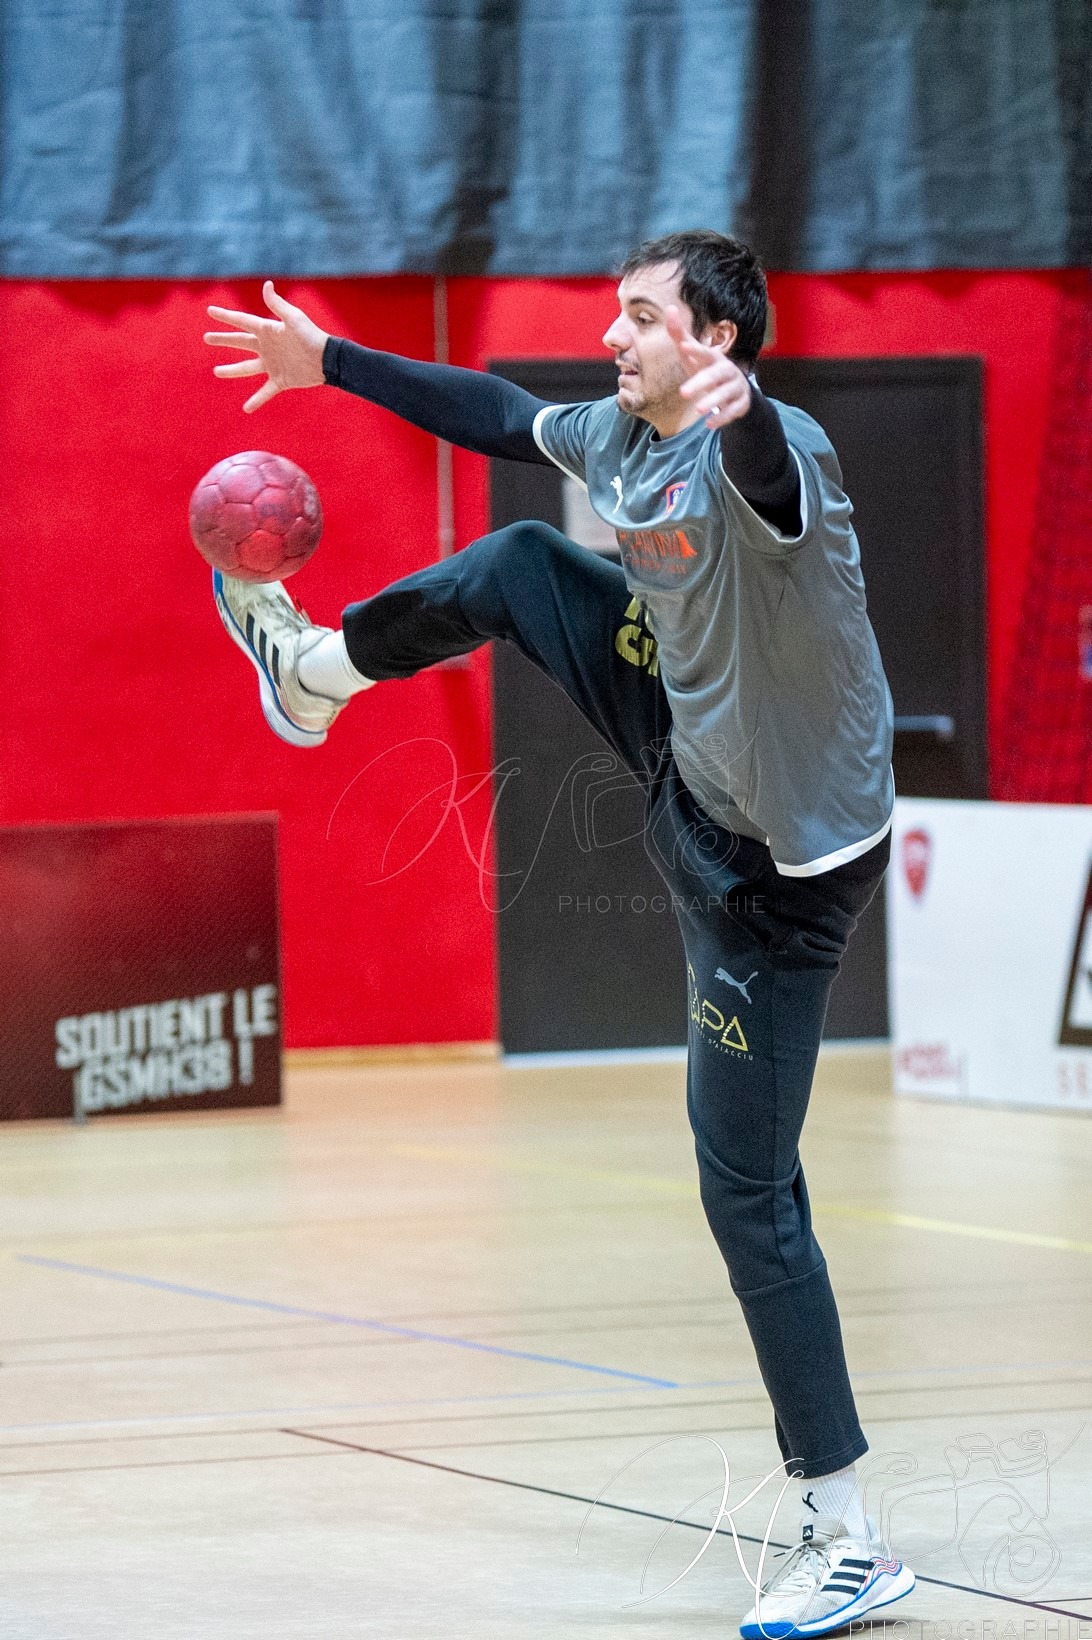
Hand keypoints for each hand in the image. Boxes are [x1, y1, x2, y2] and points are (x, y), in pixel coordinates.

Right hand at [205, 281, 328, 412]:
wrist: (327, 360)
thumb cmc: (311, 336)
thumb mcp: (293, 318)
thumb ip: (277, 305)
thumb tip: (266, 285)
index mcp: (268, 330)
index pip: (242, 321)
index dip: (226, 316)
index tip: (210, 311)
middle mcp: (267, 347)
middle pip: (240, 342)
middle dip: (223, 340)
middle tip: (206, 337)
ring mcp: (272, 364)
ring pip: (247, 368)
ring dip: (231, 371)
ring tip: (216, 372)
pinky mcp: (280, 380)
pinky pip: (265, 392)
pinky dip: (256, 400)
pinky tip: (246, 409)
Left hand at [664, 305, 750, 428]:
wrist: (736, 390)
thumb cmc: (707, 368)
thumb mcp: (693, 355)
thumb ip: (680, 335)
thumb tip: (669, 309)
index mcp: (714, 358)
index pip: (705, 352)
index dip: (696, 350)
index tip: (684, 347)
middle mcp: (727, 370)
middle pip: (716, 375)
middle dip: (701, 382)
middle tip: (683, 392)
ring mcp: (735, 387)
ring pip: (726, 393)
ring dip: (713, 401)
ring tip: (698, 409)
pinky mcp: (740, 404)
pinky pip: (733, 411)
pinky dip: (722, 418)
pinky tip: (709, 424)